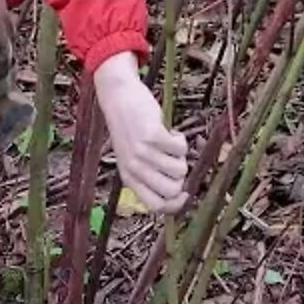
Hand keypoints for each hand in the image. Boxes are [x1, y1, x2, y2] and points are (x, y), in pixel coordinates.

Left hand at [94, 52, 189, 214]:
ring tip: (171, 144)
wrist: (118, 98)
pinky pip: (181, 148)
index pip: (155, 206)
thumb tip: (179, 193)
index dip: (175, 205)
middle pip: (171, 190)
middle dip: (182, 177)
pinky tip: (171, 132)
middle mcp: (134, 168)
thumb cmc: (130, 129)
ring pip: (179, 169)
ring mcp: (142, 152)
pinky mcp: (152, 135)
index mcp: (128, 178)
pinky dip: (181, 140)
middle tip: (175, 160)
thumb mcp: (132, 157)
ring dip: (182, 156)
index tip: (185, 194)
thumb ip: (147, 175)